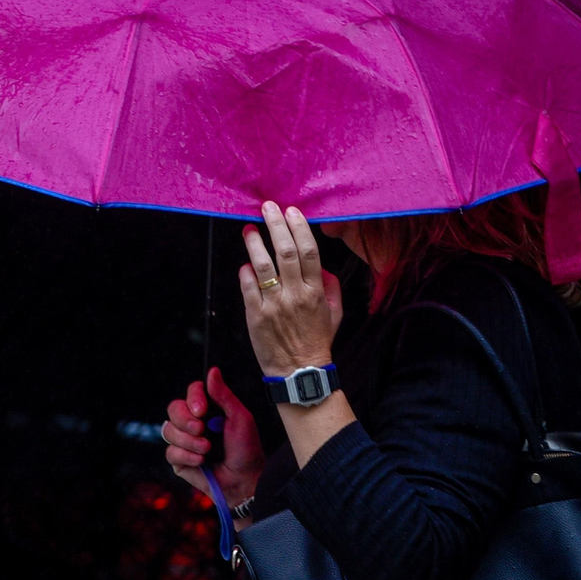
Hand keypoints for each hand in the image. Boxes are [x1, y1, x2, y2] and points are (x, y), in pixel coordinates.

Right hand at [162, 367, 265, 508]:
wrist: (244, 480)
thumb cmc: (246, 449)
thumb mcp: (240, 418)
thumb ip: (223, 395)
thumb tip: (212, 371)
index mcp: (208, 409)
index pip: (191, 392)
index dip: (193, 399)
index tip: (202, 410)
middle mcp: (193, 422)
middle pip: (173, 408)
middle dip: (186, 420)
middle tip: (201, 429)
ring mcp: (184, 441)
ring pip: (169, 431)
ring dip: (190, 441)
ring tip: (207, 449)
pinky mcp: (178, 460)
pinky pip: (171, 452)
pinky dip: (187, 456)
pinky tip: (201, 461)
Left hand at [239, 201, 343, 377]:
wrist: (299, 372)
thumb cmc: (316, 341)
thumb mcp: (335, 313)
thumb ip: (331, 287)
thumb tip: (322, 266)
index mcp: (315, 291)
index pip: (309, 251)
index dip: (299, 227)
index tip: (291, 211)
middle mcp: (295, 294)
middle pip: (286, 252)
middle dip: (276, 225)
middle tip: (268, 208)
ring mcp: (274, 305)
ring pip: (264, 266)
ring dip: (255, 244)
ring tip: (249, 229)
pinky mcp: (256, 316)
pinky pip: (248, 288)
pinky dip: (245, 272)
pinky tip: (245, 263)